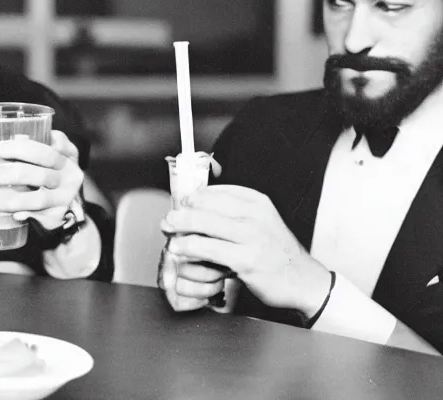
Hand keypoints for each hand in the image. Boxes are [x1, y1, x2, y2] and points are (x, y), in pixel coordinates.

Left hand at [0, 130, 83, 229]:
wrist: (70, 208)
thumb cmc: (53, 176)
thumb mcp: (53, 158)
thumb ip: (35, 148)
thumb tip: (4, 144)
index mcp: (66, 156)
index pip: (47, 148)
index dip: (22, 148)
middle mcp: (68, 176)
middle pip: (37, 173)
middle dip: (6, 173)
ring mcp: (64, 198)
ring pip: (36, 199)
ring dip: (7, 200)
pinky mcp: (57, 216)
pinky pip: (38, 216)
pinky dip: (23, 214)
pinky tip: (10, 215)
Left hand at [164, 185, 331, 317]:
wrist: (304, 281)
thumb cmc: (277, 253)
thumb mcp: (262, 223)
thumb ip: (235, 214)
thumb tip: (200, 207)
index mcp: (258, 202)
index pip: (219, 191)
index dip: (195, 196)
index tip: (182, 202)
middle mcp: (256, 216)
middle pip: (208, 205)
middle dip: (183, 210)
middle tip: (169, 218)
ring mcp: (252, 237)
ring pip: (206, 224)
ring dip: (181, 226)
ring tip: (168, 230)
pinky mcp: (247, 259)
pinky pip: (210, 248)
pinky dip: (190, 247)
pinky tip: (179, 248)